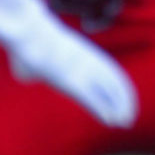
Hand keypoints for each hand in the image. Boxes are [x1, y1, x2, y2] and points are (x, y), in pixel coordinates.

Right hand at [0, 22, 137, 127]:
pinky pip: (91, 98)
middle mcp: (88, 62)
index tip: (123, 103)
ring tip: (125, 122)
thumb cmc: (26, 43)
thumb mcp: (36, 55)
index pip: (109, 73)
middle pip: (112, 83)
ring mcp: (81, 70)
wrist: (26, 32)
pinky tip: (110, 120)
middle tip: (129, 118)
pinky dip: (101, 109)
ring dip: (117, 108)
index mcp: (84, 54)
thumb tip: (27, 74)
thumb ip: (38, 67)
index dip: (118, 89)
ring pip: (107, 91)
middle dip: (123, 102)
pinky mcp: (71, 81)